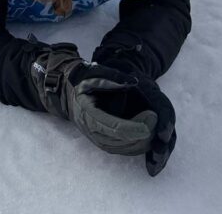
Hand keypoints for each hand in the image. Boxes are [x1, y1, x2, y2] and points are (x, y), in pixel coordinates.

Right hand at [31, 44, 175, 175]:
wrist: (67, 90)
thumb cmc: (81, 79)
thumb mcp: (94, 72)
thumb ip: (113, 77)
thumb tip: (133, 82)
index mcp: (88, 113)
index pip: (113, 126)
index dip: (133, 127)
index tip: (151, 120)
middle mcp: (90, 130)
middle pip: (118, 142)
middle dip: (140, 134)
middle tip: (154, 119)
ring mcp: (94, 137)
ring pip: (119, 148)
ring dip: (138, 142)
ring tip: (152, 126)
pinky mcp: (99, 140)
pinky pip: (118, 148)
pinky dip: (133, 145)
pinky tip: (145, 135)